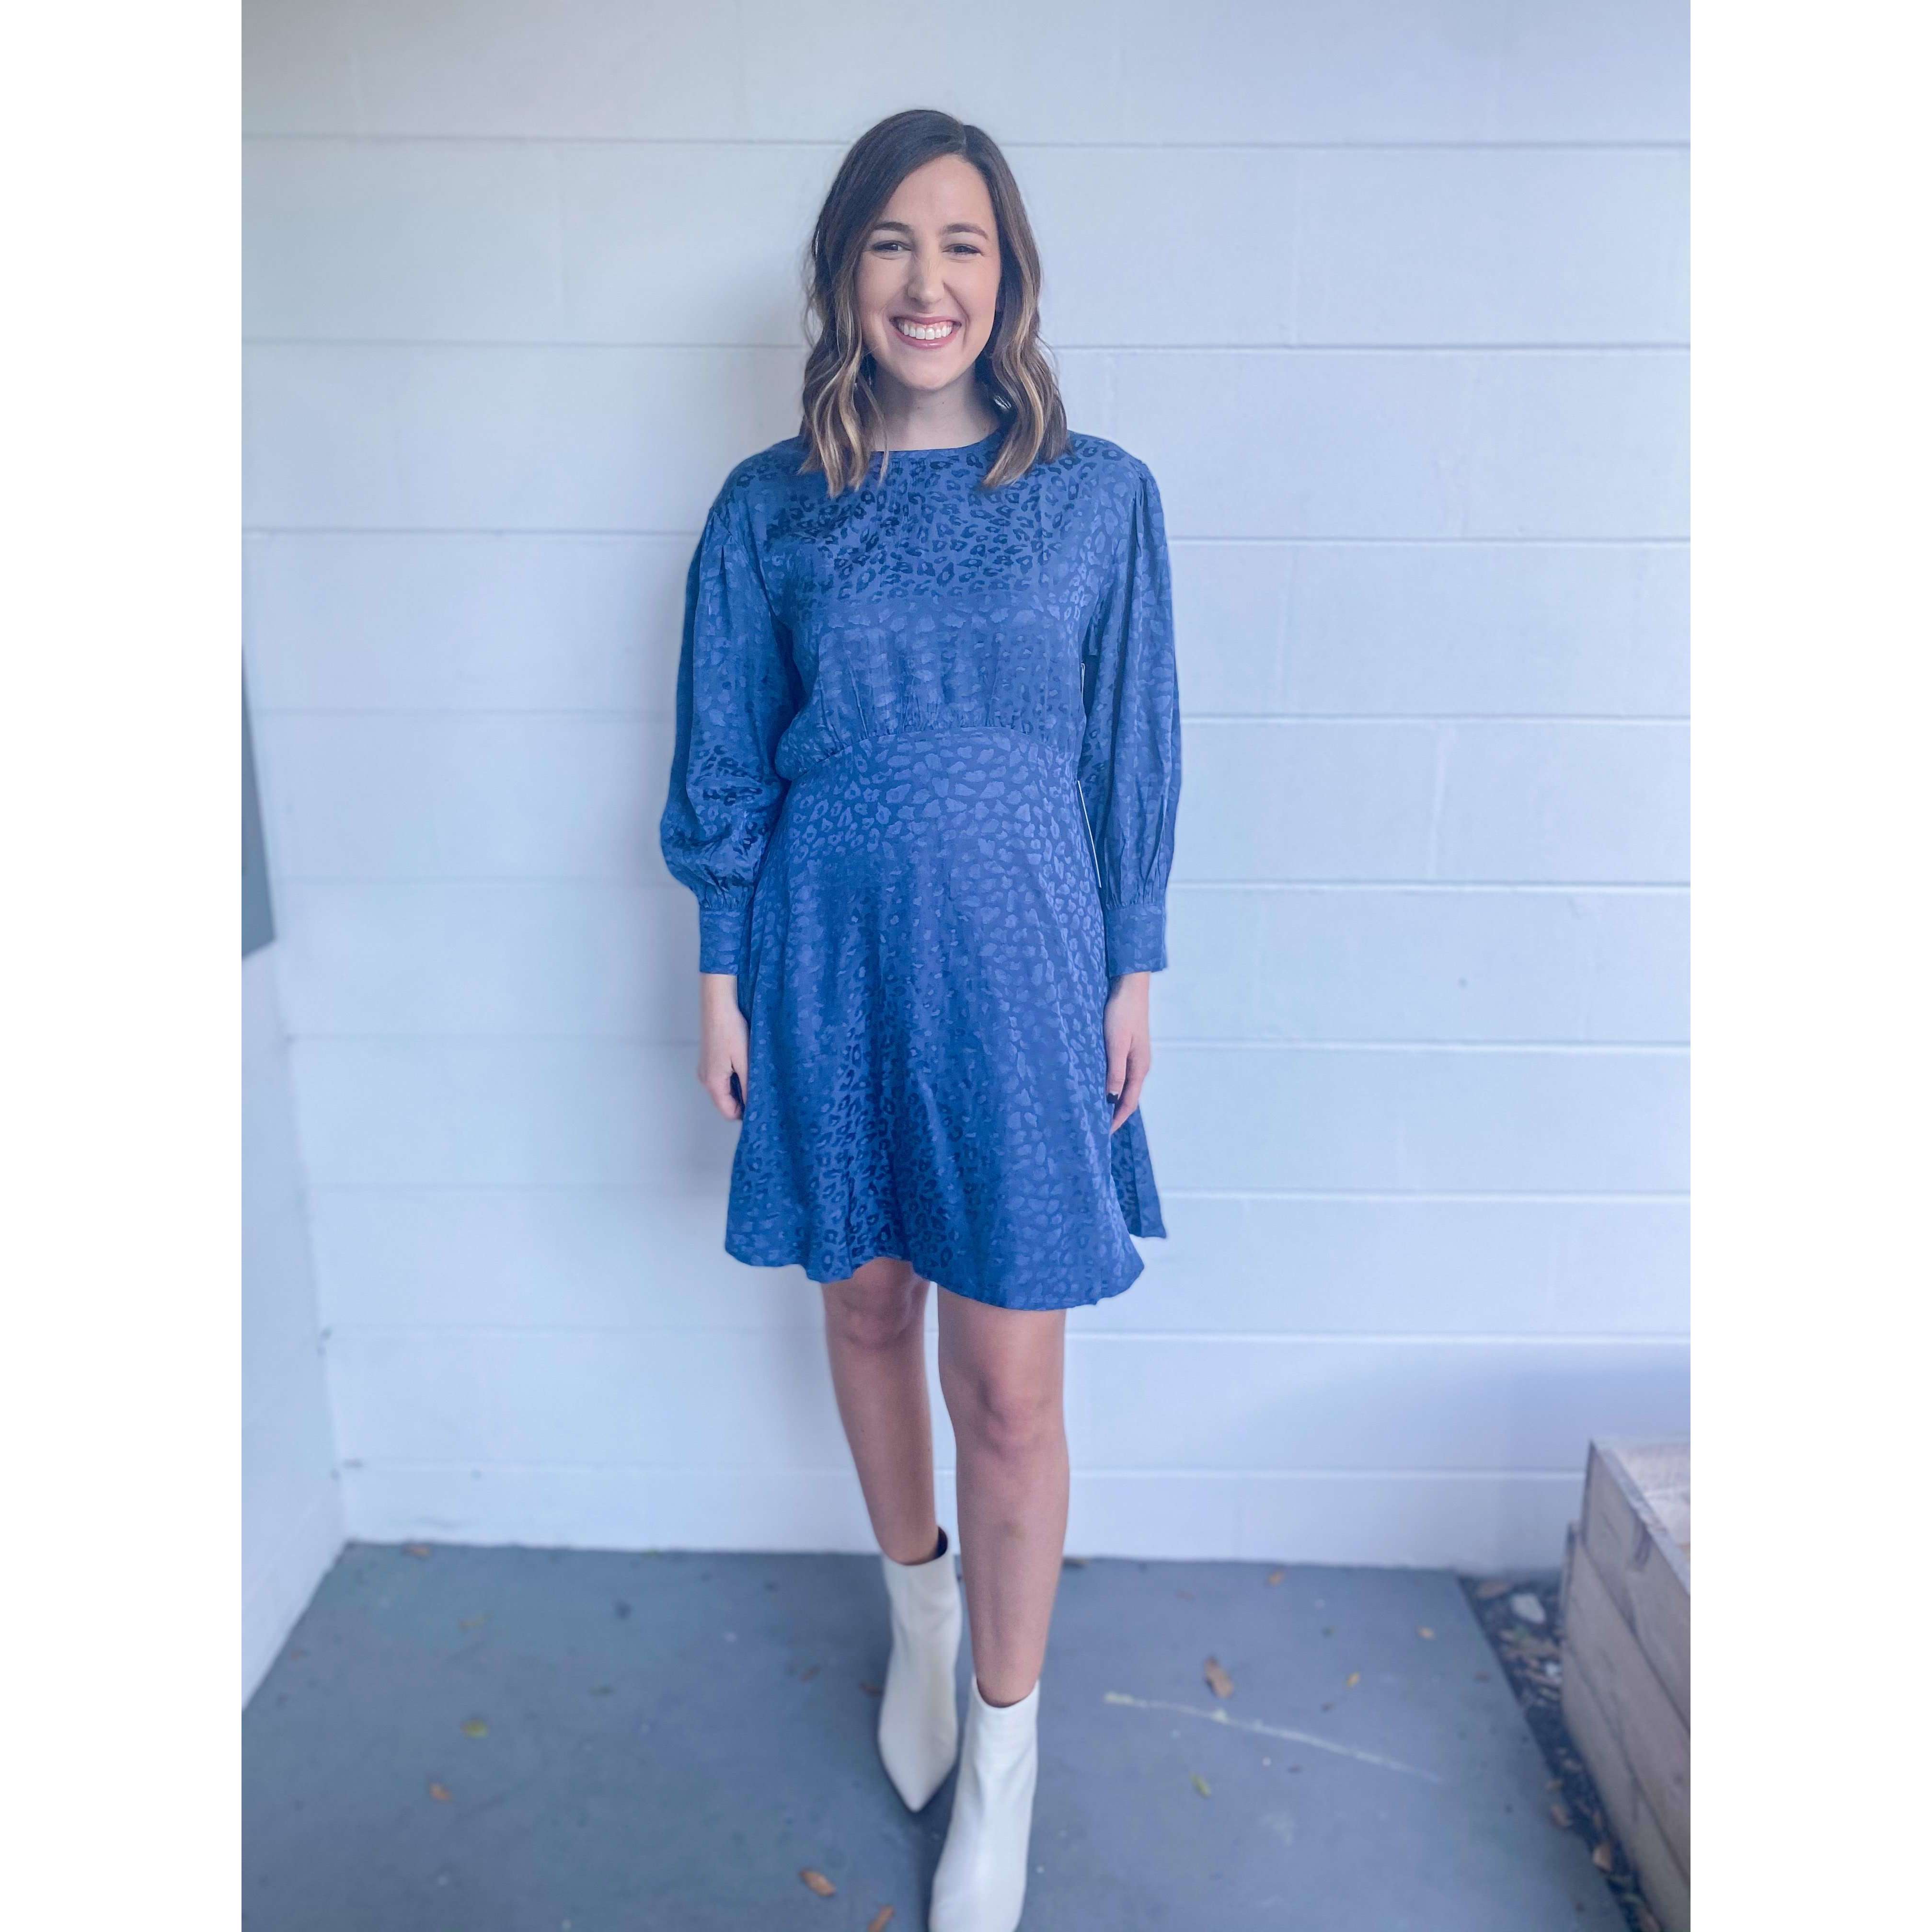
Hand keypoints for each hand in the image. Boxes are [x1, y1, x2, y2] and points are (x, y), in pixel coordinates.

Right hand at [696, 972, 750, 1120]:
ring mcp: (706, 1067)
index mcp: (713, 1082)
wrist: (718, 1003)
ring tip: (758, 1078)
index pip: (729, 1112)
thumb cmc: (731, 1029)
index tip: (763, 1108)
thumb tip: (753, 1105)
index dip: (746, 1114)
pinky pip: (722, 1076)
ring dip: (740, 1087)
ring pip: (725, 1089)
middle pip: (726, 1101)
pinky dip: (735, 1077)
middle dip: (744, 1101)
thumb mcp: (745, 1061)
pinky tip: (747, 1066)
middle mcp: (705, 1078)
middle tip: (764, 1093)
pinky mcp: (709, 1058)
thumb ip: (748, 1086)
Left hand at [1104, 971, 1153, 1131]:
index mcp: (1139, 1067)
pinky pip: (1119, 1073)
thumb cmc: (1122, 1013)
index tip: (1102, 1134)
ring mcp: (1134, 1056)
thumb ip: (1115, 1072)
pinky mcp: (1127, 1047)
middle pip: (1126, 1097)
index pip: (1127, 1102)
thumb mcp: (1116, 1044)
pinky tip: (1098, 1085)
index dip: (1116, 1120)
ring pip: (1122, 1085)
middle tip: (1095, 1128)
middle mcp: (1140, 1065)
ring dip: (1111, 1099)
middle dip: (1113, 1114)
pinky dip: (1110, 1084)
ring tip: (1094, 1111)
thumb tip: (1112, 1099)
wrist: (1129, 987)